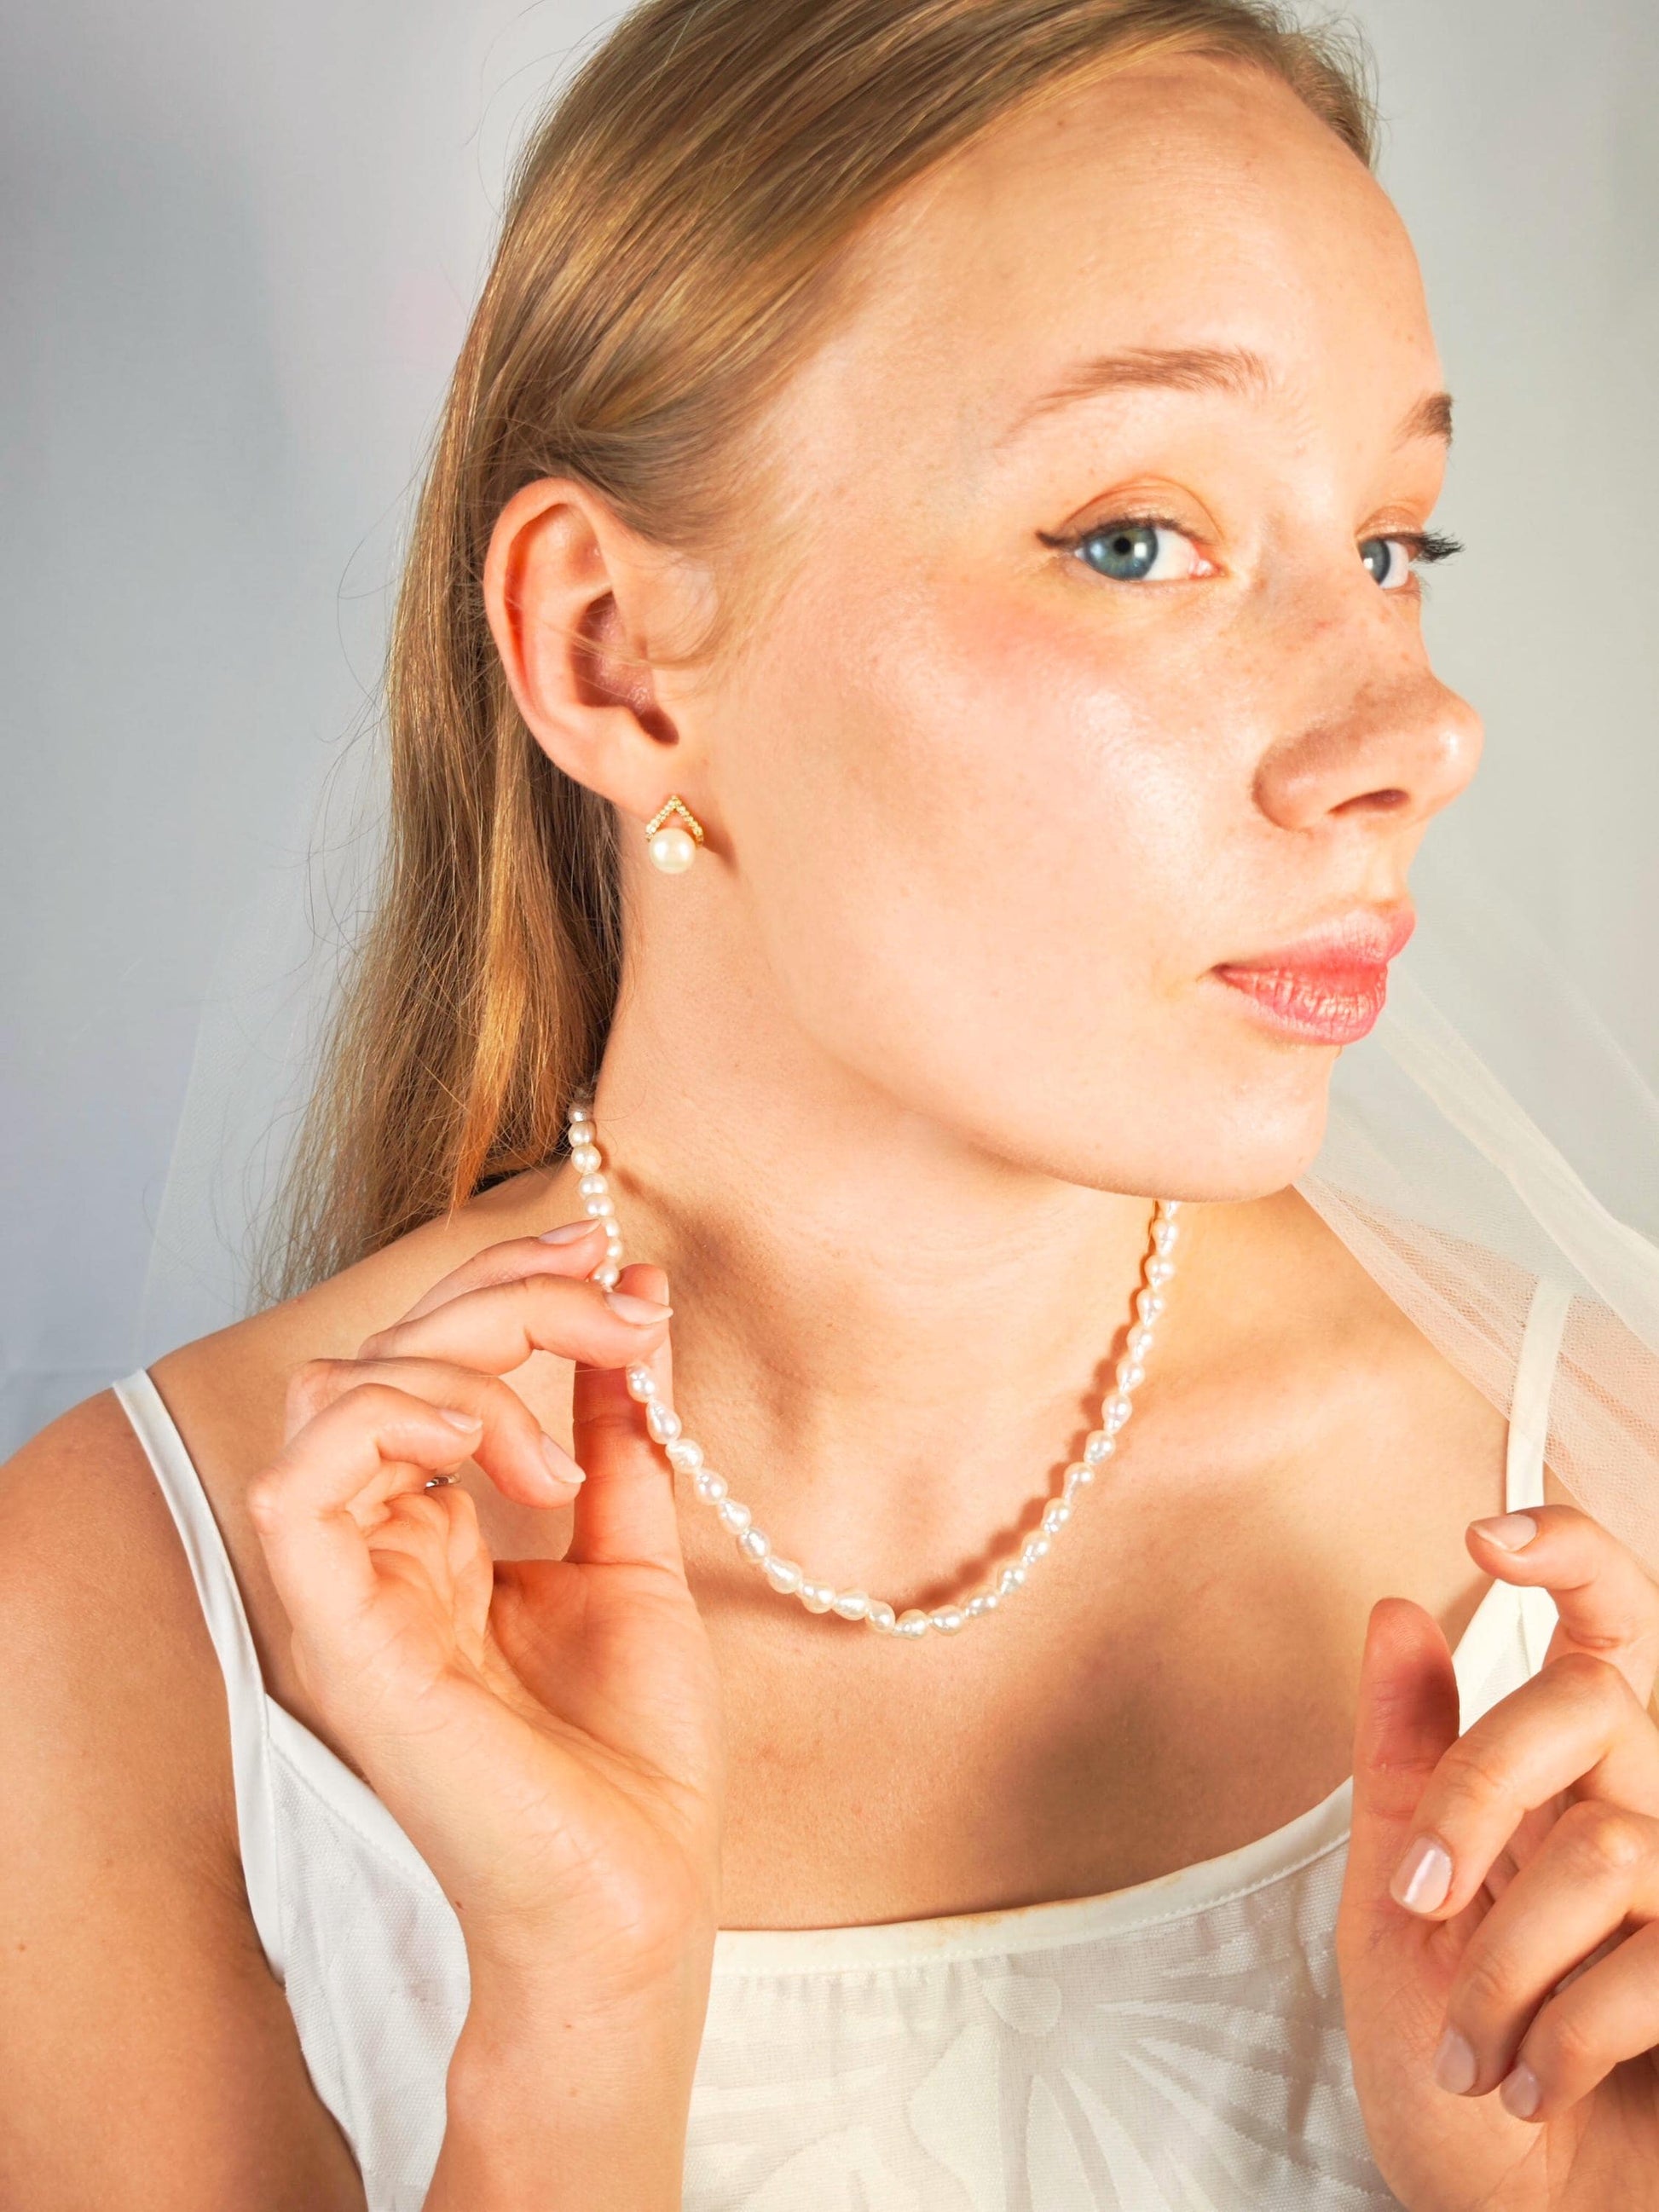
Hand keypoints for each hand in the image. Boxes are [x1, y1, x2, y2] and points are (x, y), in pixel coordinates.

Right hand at [247, 1220, 726, 2005]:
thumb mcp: (633, 1559)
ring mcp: (348, 1590)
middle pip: (384, 1352)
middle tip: (620, 1310)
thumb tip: (632, 1317)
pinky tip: (481, 1442)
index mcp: (434, 1531)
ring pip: (335, 1392)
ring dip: (461, 1361)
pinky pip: (298, 1485)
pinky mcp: (338, 1634)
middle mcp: (377, 1548)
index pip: (426, 1359)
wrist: (635, 1896)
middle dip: (509, 1297)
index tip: (608, 1257)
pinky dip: (387, 1422)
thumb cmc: (631, 1758)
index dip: (507, 1283)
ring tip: (558, 1446)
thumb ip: (619, 1442)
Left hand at [1339, 1503, 1658, 2209]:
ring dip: (1500, 1962)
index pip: (1611, 1618)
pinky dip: (1557, 2034)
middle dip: (1475, 1798)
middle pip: (1589, 1707)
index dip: (1573, 1556)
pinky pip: (1646, 1961)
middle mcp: (1651, 1805)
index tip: (1485, 1538)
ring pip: (1605, 1847)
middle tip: (1414, 1899)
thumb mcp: (1392, 1901)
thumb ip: (1405, 1756)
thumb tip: (1398, 1607)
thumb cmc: (1446, 2059)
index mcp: (1573, 1771)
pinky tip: (1530, 2084)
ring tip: (1470, 2045)